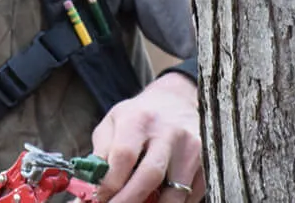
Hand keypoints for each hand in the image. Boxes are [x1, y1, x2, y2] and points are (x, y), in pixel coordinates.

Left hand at [88, 72, 204, 202]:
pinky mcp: (207, 163)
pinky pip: (190, 196)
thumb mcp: (112, 124)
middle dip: (128, 201)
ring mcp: (192, 148)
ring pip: (174, 193)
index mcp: (139, 119)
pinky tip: (156, 200)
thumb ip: (100, 156)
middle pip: (149, 176)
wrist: (176, 101)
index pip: (123, 156)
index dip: (109, 184)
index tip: (98, 199)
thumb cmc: (138, 116)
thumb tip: (88, 191)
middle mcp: (169, 132)